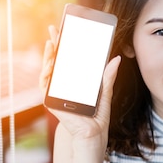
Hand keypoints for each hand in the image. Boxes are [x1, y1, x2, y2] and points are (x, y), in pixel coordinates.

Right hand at [39, 25, 120, 147]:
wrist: (92, 134)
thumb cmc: (98, 116)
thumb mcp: (105, 93)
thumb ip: (108, 77)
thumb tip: (116, 59)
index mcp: (76, 81)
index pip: (69, 59)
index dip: (67, 44)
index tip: (67, 29)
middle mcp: (64, 84)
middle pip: (57, 60)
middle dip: (55, 44)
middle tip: (55, 28)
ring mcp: (56, 91)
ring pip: (49, 69)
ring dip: (49, 55)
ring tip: (52, 43)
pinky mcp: (51, 100)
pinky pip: (46, 83)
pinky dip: (47, 72)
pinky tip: (51, 63)